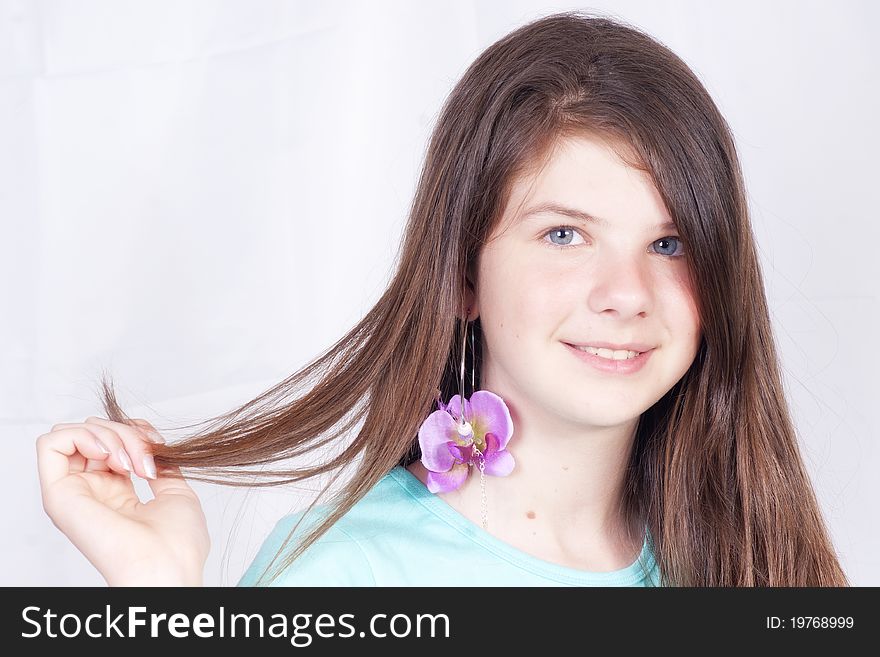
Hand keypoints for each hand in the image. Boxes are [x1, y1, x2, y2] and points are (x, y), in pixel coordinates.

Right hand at [36, 416, 209, 585]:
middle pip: (94, 434)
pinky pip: (51, 444)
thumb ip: (159, 467)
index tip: (158, 444)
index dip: (134, 430)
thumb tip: (152, 446)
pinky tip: (107, 454)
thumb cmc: (177, 543)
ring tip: (129, 462)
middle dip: (125, 432)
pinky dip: (82, 436)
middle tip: (144, 460)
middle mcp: (92, 492)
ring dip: (108, 434)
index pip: (111, 442)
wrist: (167, 564)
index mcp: (117, 494)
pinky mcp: (58, 495)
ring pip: (73, 434)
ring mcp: (74, 493)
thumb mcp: (176, 493)